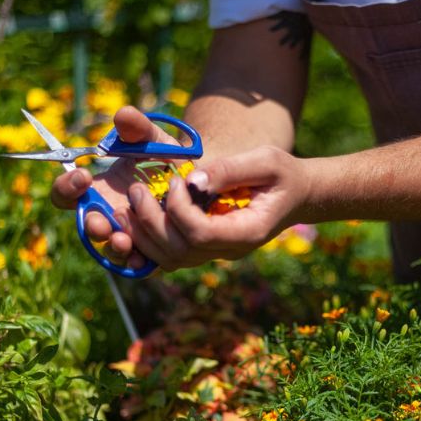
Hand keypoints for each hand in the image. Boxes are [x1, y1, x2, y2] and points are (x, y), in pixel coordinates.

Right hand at [51, 106, 181, 268]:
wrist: (198, 184)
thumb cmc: (168, 160)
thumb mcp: (156, 141)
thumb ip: (139, 129)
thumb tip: (123, 115)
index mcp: (97, 189)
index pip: (67, 193)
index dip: (67, 186)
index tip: (83, 175)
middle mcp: (107, 215)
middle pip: (86, 226)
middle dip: (91, 224)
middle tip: (101, 220)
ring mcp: (126, 236)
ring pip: (109, 249)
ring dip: (113, 246)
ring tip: (124, 240)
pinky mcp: (147, 252)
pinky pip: (135, 264)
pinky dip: (136, 263)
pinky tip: (143, 260)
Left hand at [113, 146, 310, 270]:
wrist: (294, 194)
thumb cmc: (282, 175)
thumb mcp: (266, 161)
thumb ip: (230, 170)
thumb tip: (192, 180)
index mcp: (247, 232)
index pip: (202, 234)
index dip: (180, 210)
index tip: (176, 180)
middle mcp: (229, 250)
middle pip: (181, 251)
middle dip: (153, 223)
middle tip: (136, 192)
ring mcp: (216, 252)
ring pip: (171, 259)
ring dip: (143, 236)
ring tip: (126, 208)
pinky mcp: (205, 247)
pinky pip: (171, 255)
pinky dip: (149, 242)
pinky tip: (136, 220)